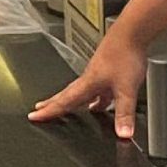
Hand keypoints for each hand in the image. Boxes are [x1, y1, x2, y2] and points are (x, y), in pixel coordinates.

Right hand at [30, 33, 148, 139]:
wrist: (132, 32)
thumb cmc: (124, 55)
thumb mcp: (126, 89)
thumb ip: (124, 113)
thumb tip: (123, 134)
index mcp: (87, 84)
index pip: (64, 101)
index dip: (48, 111)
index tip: (34, 116)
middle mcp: (89, 79)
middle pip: (66, 95)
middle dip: (52, 104)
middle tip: (39, 109)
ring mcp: (98, 74)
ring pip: (81, 92)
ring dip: (72, 101)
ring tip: (68, 110)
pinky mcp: (108, 70)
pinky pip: (97, 89)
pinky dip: (94, 98)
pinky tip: (102, 103)